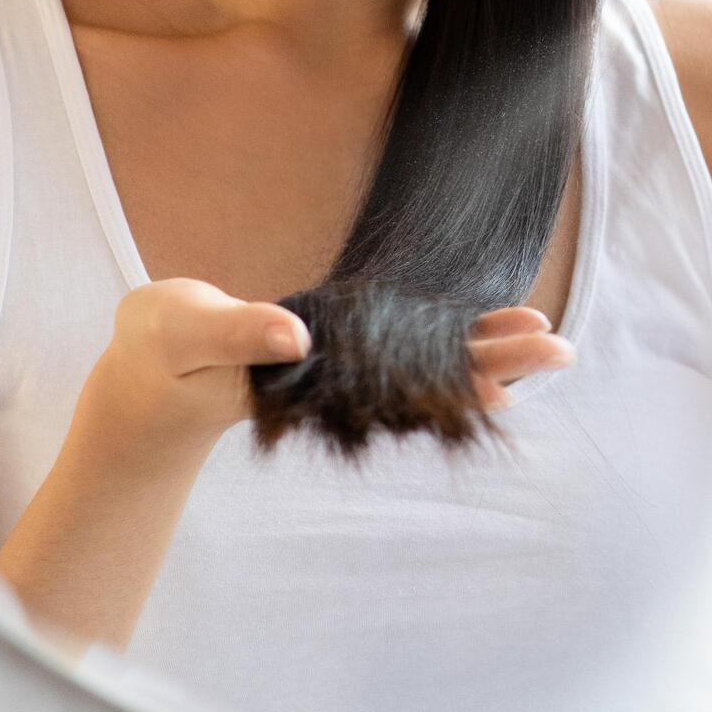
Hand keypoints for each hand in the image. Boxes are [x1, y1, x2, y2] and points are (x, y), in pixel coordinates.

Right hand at [82, 283, 572, 452]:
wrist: (147, 374)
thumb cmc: (158, 353)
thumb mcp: (182, 332)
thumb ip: (237, 334)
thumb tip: (300, 337)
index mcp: (308, 378)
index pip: (396, 380)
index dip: (451, 376)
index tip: (510, 379)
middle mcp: (337, 378)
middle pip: (427, 374)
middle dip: (497, 362)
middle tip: (565, 348)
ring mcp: (341, 365)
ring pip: (425, 361)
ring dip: (486, 350)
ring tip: (548, 338)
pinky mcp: (335, 347)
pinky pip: (405, 345)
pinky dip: (448, 337)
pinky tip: (487, 331)